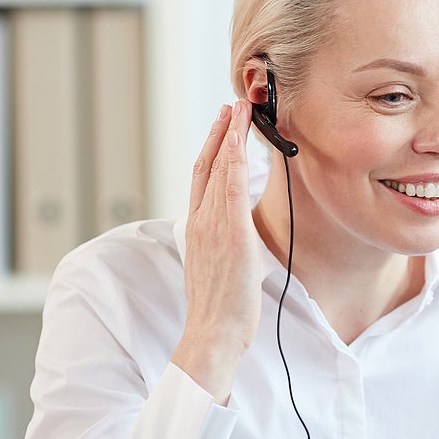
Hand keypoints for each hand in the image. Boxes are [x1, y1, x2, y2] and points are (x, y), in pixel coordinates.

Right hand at [172, 102, 261, 402]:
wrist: (213, 332)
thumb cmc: (220, 309)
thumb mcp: (218, 269)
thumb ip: (223, 246)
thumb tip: (236, 238)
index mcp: (197, 229)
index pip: (203, 179)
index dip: (213, 150)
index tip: (224, 128)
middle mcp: (200, 222)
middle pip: (207, 165)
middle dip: (220, 133)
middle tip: (232, 106)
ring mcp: (213, 226)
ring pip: (218, 169)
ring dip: (230, 136)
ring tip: (239, 111)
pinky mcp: (230, 234)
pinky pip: (230, 188)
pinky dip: (233, 160)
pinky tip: (241, 140)